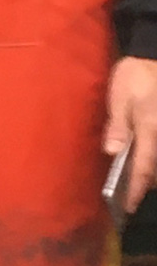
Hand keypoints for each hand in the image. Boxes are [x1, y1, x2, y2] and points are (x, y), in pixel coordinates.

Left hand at [104, 54, 156, 214]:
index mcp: (150, 127)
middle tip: (125, 194)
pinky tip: (142, 163)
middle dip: (144, 183)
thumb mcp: (121, 97)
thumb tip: (114, 152)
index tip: (127, 206)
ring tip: (133, 183)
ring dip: (150, 172)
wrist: (155, 59)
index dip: (136, 188)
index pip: (144, 165)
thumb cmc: (136, 77)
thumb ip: (118, 125)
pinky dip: (152, 161)